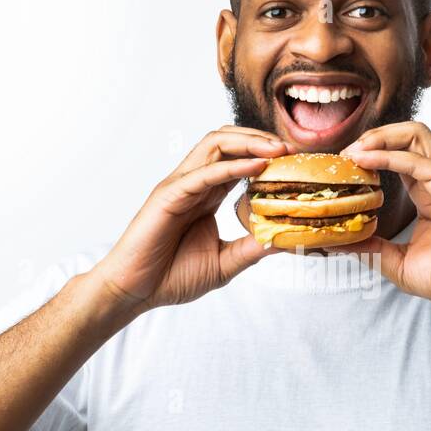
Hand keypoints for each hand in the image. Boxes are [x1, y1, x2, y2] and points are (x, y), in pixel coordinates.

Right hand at [92, 127, 286, 311]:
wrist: (136, 292)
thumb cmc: (171, 277)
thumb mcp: (224, 264)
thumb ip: (250, 249)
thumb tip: (283, 241)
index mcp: (206, 196)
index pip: (237, 161)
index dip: (265, 155)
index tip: (295, 162)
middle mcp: (193, 184)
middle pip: (227, 142)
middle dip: (260, 139)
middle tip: (291, 148)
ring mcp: (180, 186)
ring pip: (214, 145)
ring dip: (249, 142)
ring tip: (278, 149)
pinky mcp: (169, 196)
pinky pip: (203, 173)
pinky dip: (232, 166)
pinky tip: (257, 166)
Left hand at [338, 122, 430, 314]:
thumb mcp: (397, 263)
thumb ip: (369, 248)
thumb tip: (334, 242)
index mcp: (427, 193)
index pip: (396, 157)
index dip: (368, 156)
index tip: (341, 169)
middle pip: (406, 136)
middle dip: (371, 138)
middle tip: (344, 155)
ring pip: (415, 134)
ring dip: (380, 137)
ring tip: (354, 151)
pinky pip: (418, 159)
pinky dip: (388, 156)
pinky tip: (366, 161)